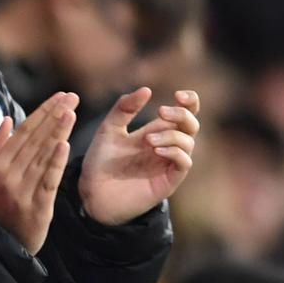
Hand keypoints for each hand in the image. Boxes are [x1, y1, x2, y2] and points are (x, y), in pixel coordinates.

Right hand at [0, 92, 76, 254]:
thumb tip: (7, 120)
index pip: (23, 132)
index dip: (43, 112)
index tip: (59, 97)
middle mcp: (8, 175)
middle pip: (35, 140)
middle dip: (55, 116)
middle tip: (72, 97)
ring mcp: (22, 191)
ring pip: (43, 156)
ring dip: (58, 132)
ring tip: (72, 112)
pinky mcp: (37, 208)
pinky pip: (47, 181)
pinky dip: (56, 163)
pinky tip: (64, 145)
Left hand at [78, 89, 200, 226]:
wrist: (92, 193)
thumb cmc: (101, 162)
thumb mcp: (109, 129)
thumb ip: (124, 108)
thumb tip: (146, 89)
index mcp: (156, 130)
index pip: (185, 112)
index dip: (190, 102)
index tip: (178, 95)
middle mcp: (167, 146)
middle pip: (191, 125)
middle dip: (182, 115)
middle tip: (161, 112)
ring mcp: (168, 164)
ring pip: (188, 143)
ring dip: (172, 135)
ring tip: (148, 140)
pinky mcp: (168, 181)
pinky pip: (184, 163)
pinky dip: (175, 152)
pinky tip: (156, 150)